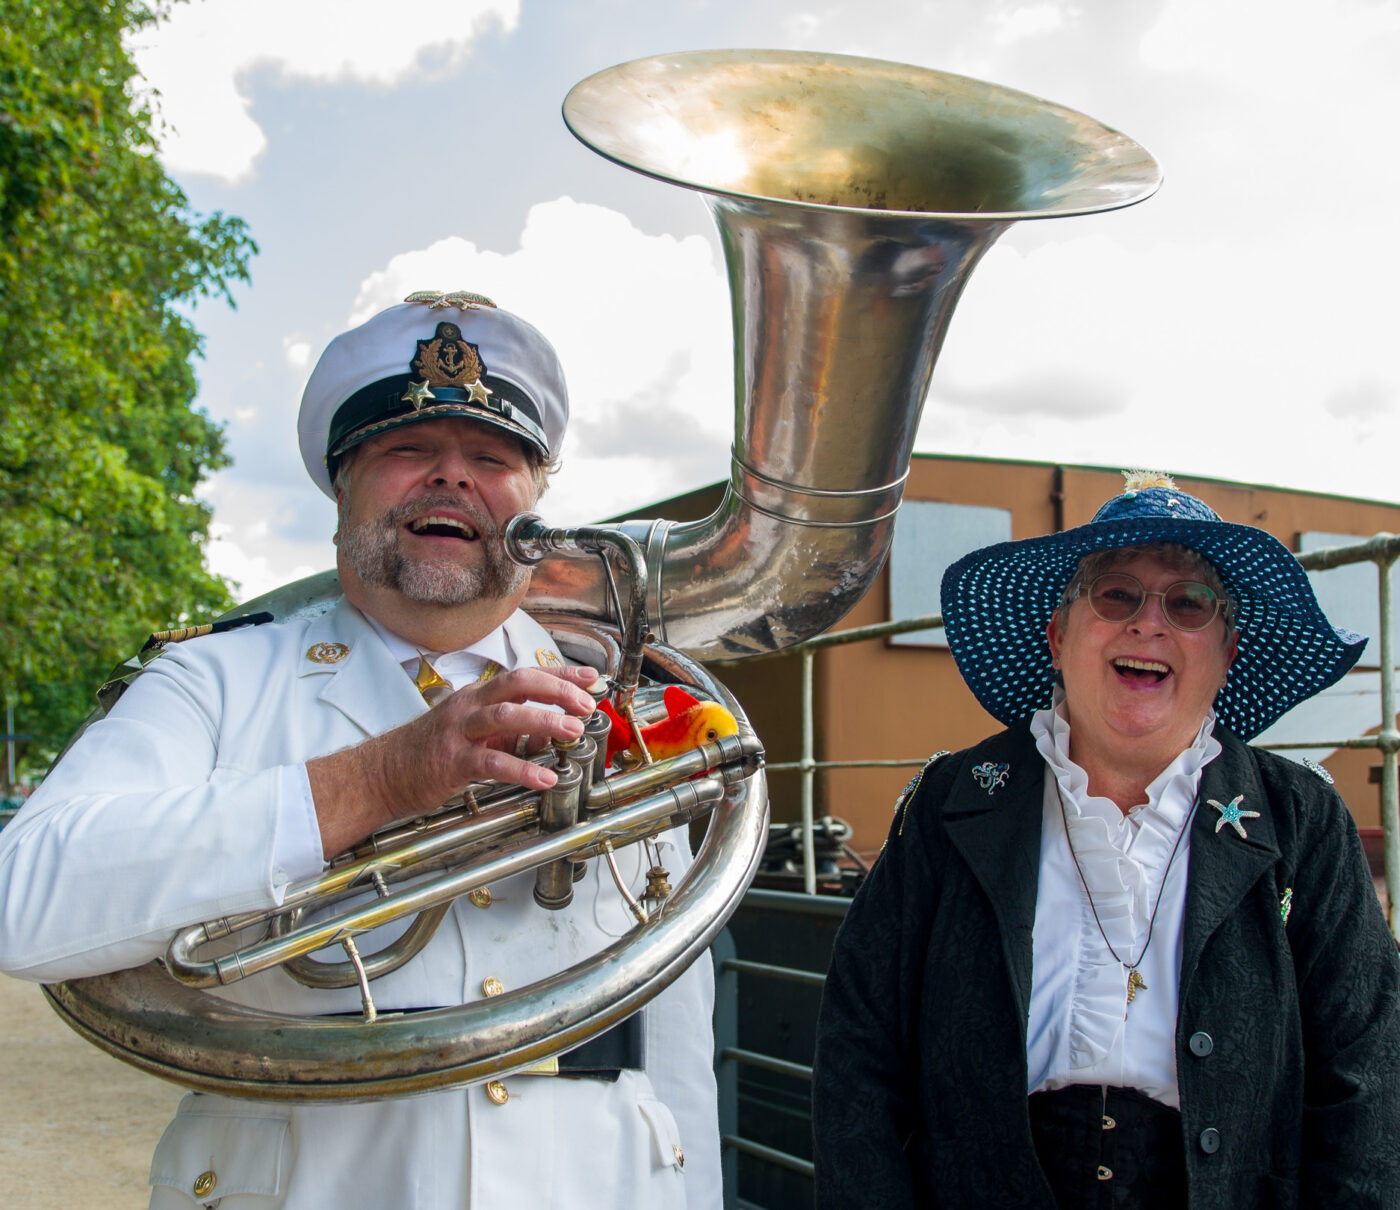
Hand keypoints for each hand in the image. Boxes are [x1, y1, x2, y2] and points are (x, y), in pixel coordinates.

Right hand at [308, 664, 600, 856]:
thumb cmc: (430, 751)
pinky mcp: (452, 762)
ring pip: (505, 716)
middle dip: (556, 690)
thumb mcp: (474, 731)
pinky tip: (545, 778)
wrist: (383, 773)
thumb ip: (510, 727)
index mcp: (477, 696)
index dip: (559, 675)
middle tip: (586, 703)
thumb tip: (550, 726)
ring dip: (543, 721)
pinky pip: (492, 762)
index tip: (590, 678)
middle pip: (516, 684)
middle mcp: (469, 706)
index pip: (524, 675)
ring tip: (573, 731)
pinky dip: (522, 769)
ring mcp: (459, 732)